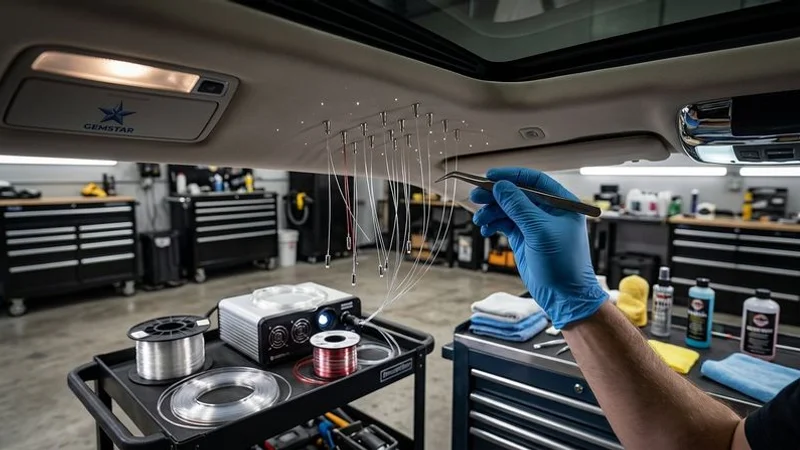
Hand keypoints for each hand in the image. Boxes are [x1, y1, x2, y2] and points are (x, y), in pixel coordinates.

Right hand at [471, 167, 606, 328]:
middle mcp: (547, 211)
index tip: (491, 176)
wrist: (564, 296)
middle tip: (476, 196)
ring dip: (491, 211)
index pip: (533, 181)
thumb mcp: (540, 231)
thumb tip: (501, 187)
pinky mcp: (524, 238)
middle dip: (496, 194)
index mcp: (561, 203)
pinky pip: (505, 223)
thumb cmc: (564, 265)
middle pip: (517, 193)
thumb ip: (519, 206)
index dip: (511, 176)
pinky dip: (493, 224)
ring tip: (480, 219)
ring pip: (507, 209)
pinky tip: (486, 229)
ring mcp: (534, 224)